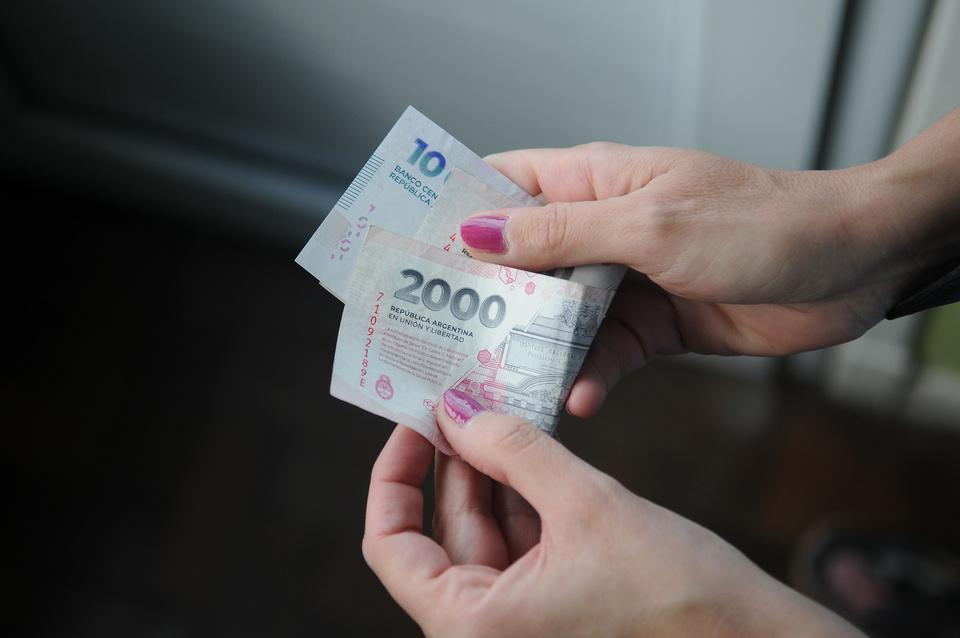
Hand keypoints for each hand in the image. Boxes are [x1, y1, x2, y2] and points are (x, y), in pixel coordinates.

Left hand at [363, 389, 864, 637]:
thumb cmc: (681, 597)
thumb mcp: (586, 505)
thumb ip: (514, 450)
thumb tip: (458, 407)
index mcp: (472, 625)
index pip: (389, 546)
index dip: (393, 476)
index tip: (416, 422)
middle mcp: (487, 630)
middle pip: (441, 532)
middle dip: (453, 461)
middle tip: (465, 397)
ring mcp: (521, 621)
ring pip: (483, 534)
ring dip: (491, 472)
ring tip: (499, 411)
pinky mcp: (555, 606)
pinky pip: (520, 544)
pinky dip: (522, 496)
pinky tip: (531, 448)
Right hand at [459, 120, 959, 414]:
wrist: (849, 268)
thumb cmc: (759, 222)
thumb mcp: (649, 224)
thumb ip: (561, 233)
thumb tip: (476, 231)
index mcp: (594, 182)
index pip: (502, 183)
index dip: (453, 210)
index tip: (409, 251)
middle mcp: (601, 228)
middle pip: (520, 261)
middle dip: (483, 298)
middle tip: (442, 338)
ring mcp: (626, 279)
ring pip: (556, 316)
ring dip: (532, 348)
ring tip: (501, 384)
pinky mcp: (653, 324)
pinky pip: (603, 353)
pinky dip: (587, 376)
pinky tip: (576, 398)